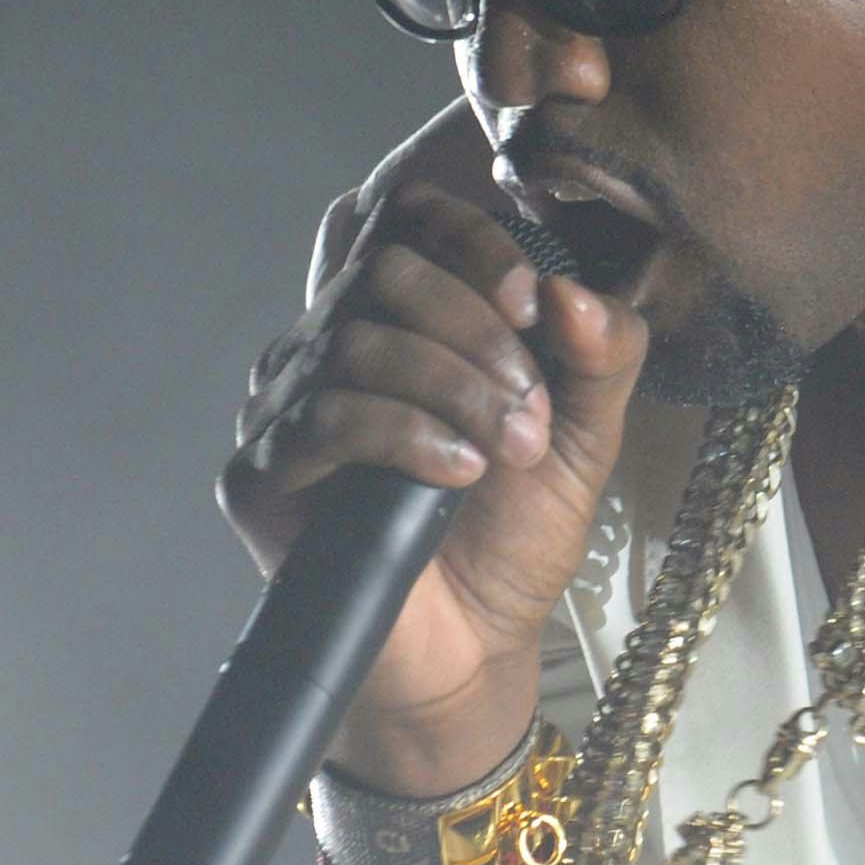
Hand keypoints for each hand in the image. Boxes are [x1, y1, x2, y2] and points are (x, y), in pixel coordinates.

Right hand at [216, 170, 646, 791]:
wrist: (477, 644)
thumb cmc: (518, 530)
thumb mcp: (589, 431)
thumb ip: (603, 354)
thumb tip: (576, 291)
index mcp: (406, 317)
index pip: (405, 219)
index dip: (468, 237)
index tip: (534, 297)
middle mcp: (332, 344)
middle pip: (385, 272)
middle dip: (478, 329)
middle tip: (532, 403)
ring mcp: (286, 404)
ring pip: (358, 341)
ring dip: (455, 388)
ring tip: (511, 449)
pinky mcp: (261, 471)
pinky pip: (325, 417)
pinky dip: (406, 434)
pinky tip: (458, 473)